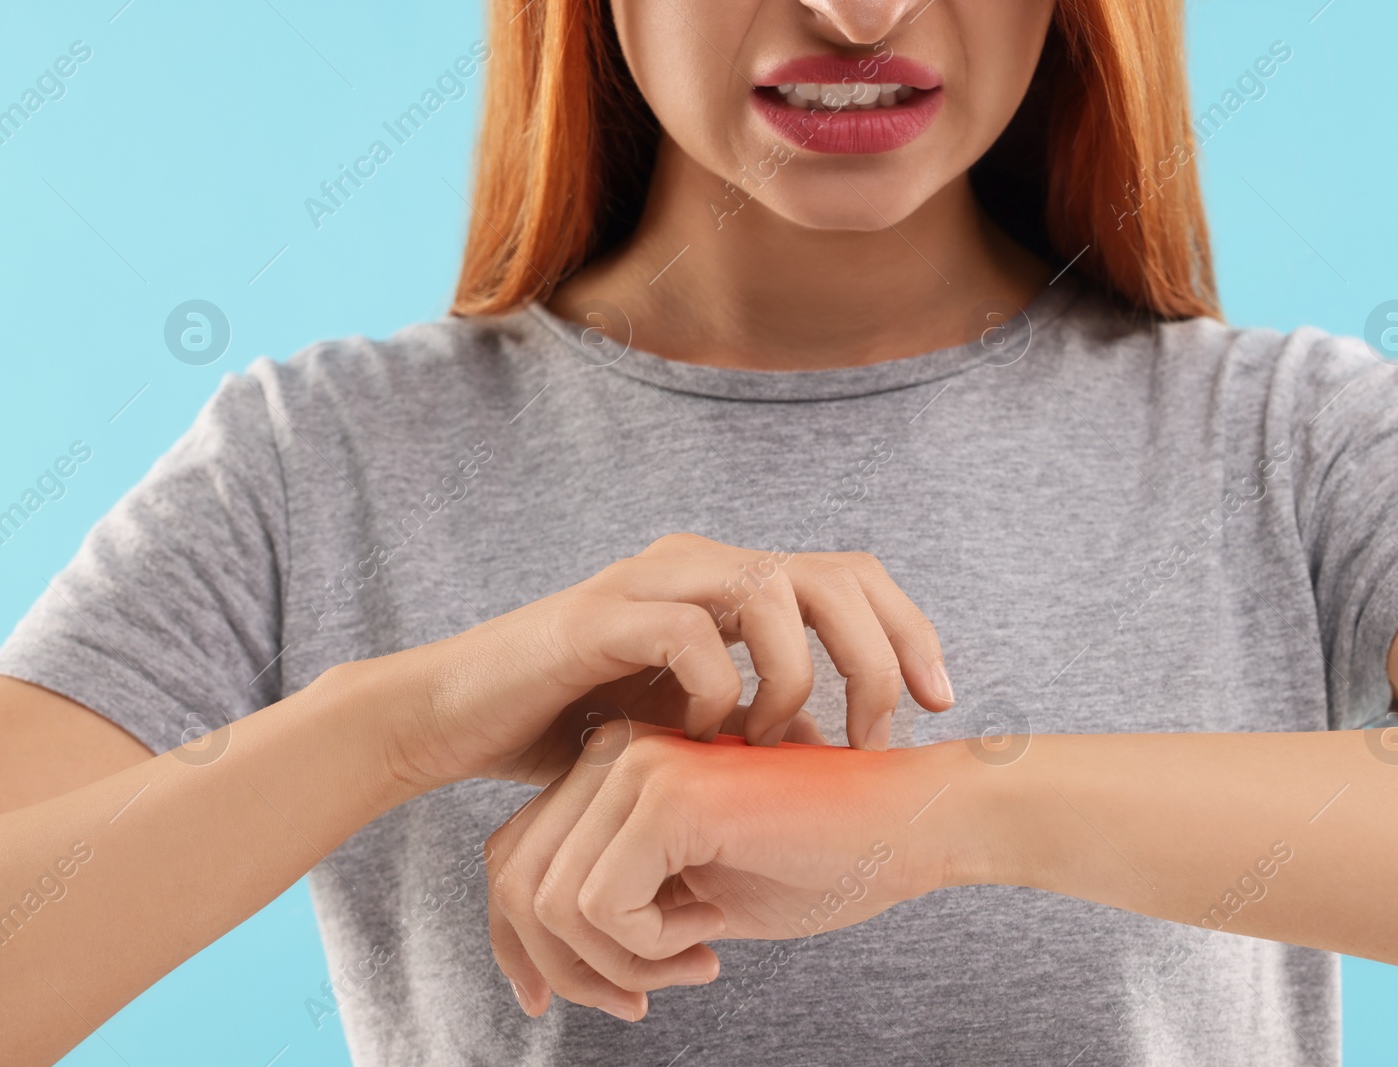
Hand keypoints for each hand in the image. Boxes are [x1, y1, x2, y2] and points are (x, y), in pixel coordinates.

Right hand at [368, 533, 955, 788]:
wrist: (458, 720)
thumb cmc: (576, 726)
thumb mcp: (692, 729)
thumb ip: (760, 724)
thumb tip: (837, 747)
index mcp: (731, 584)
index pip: (851, 576)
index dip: (909, 631)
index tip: (940, 704)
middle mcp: (702, 565)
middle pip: (834, 573)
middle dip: (880, 653)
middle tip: (879, 734)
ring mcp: (654, 581)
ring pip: (776, 590)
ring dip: (797, 677)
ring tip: (772, 742)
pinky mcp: (604, 613)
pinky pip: (695, 635)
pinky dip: (719, 692)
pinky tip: (704, 738)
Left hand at [485, 723, 960, 1019]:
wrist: (911, 826)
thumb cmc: (818, 860)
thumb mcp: (688, 894)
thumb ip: (611, 905)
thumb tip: (530, 956)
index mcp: (613, 766)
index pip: (513, 859)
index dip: (528, 947)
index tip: (602, 995)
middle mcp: (613, 752)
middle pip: (514, 880)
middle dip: (570, 967)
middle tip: (645, 999)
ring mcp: (638, 764)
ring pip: (549, 902)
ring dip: (617, 964)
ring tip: (693, 959)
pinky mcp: (668, 796)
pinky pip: (601, 907)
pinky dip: (648, 950)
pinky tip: (712, 936)